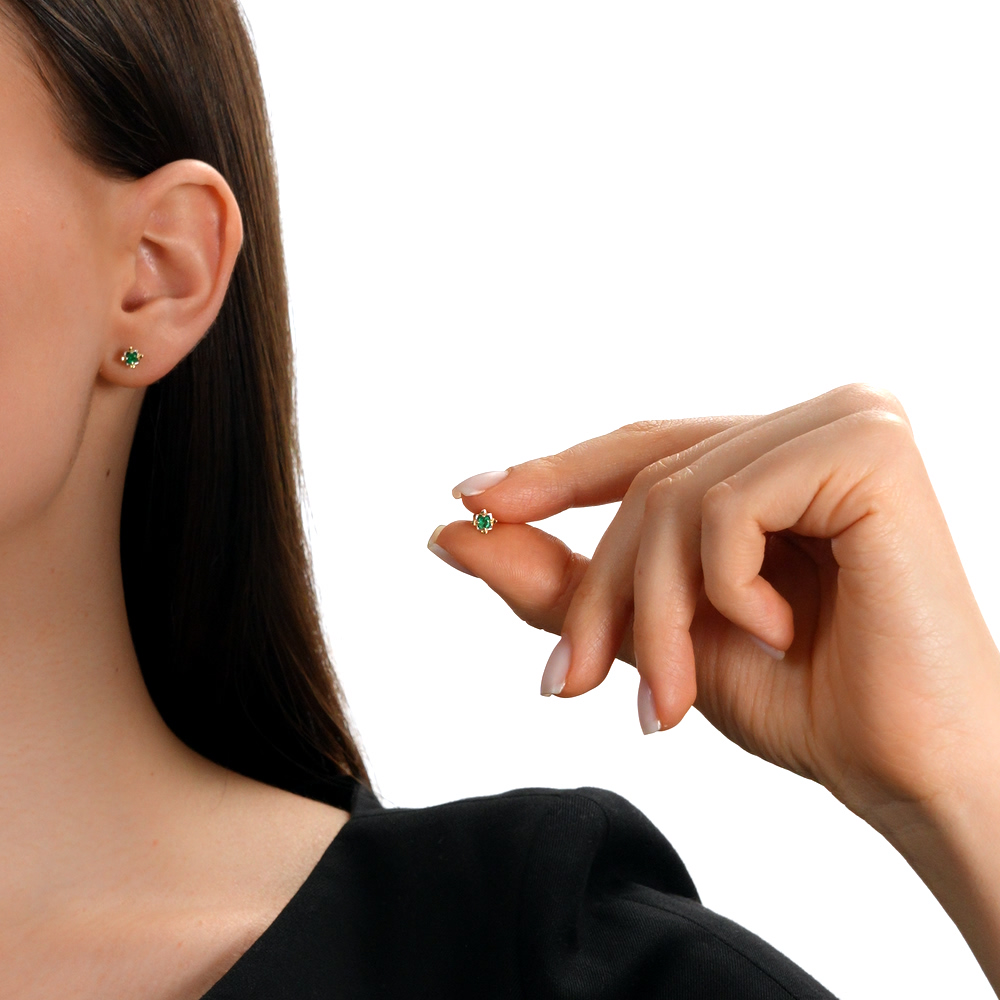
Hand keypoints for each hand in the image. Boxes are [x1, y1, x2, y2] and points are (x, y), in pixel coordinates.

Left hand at [430, 384, 999, 826]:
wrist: (905, 769)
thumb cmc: (800, 699)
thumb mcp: (655, 632)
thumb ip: (562, 579)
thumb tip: (449, 531)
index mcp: (774, 454)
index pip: (640, 449)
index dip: (549, 475)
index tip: (466, 502)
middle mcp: (810, 420)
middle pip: (647, 481)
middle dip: (600, 591)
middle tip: (572, 682)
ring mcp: (846, 421)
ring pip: (677, 495)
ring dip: (654, 610)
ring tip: (671, 697)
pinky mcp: (870, 447)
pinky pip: (730, 506)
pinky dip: (726, 589)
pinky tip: (779, 631)